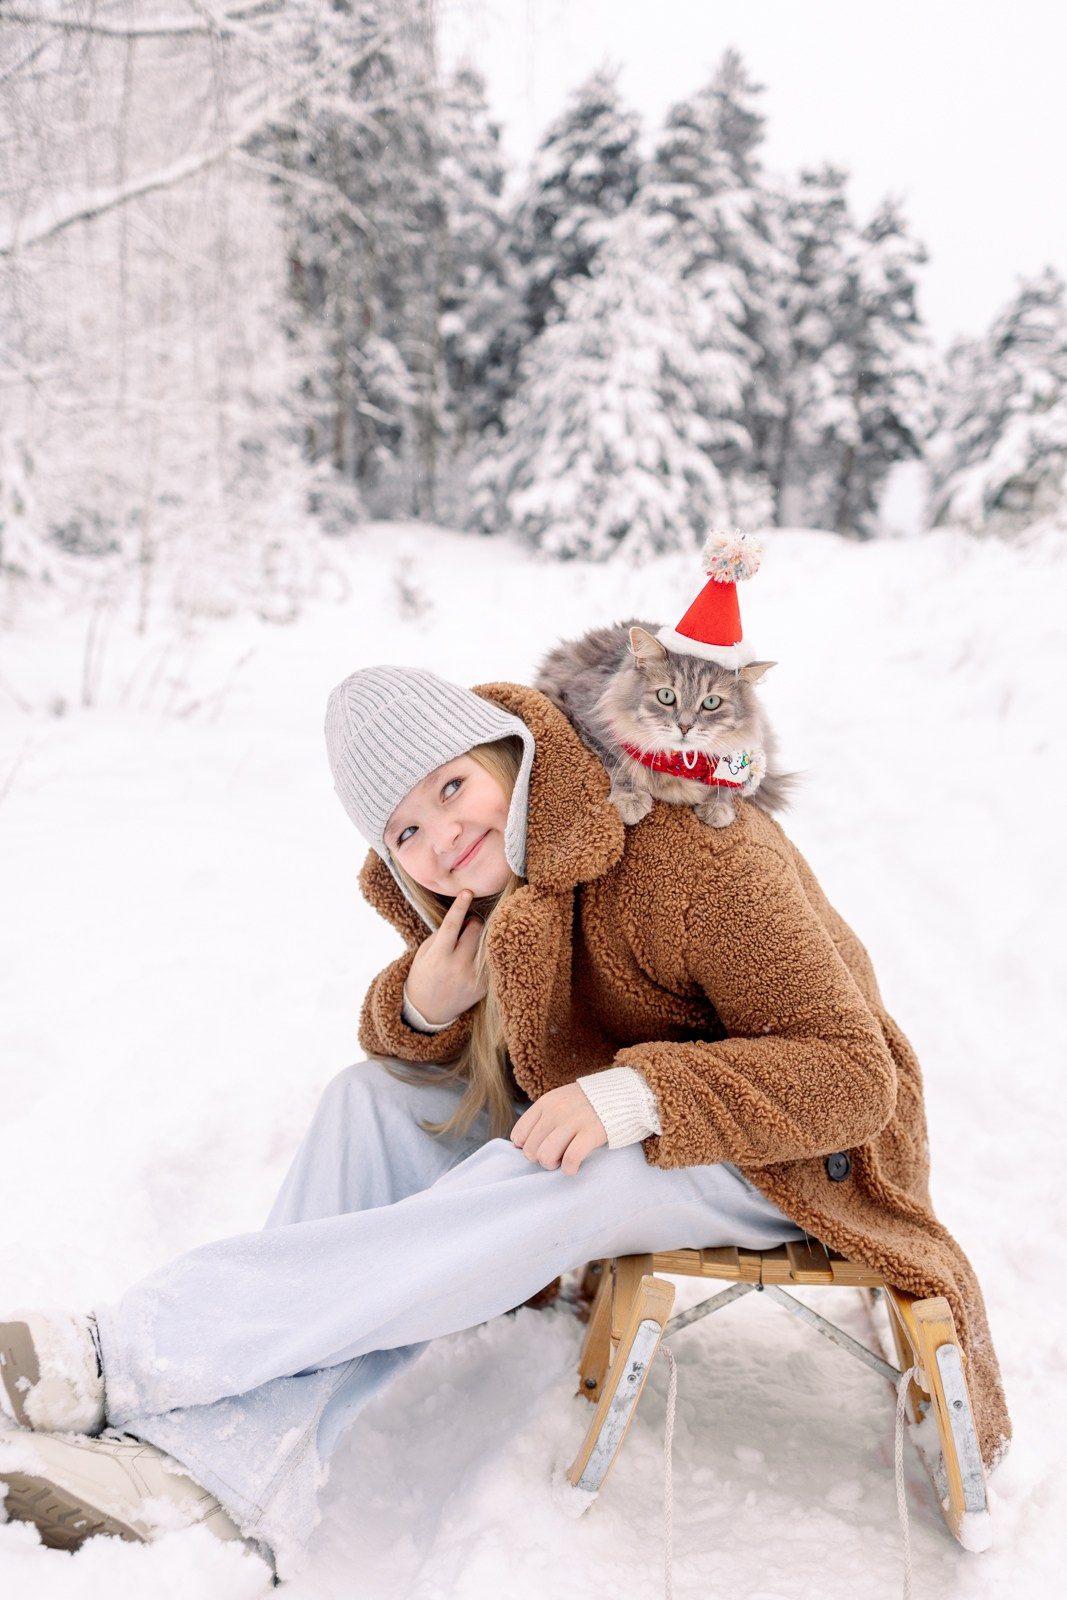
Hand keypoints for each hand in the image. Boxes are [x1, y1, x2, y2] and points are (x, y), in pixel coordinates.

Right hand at [406, 890, 487, 1023]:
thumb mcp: (424, 952)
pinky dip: (488, 953)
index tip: (467, 891)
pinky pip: (492, 960)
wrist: (428, 1010)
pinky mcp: (483, 988)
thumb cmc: (424, 975)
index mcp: (438, 956)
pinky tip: (479, 955)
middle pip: (475, 929)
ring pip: (487, 943)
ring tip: (472, 942)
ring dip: (482, 936)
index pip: (452, 925)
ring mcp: (472, 978)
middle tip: (466, 928)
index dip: (460, 906)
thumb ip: (441, 934)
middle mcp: (456, 967)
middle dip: (472, 922)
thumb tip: (464, 918)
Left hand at [511, 1083, 607, 1175]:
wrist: (621, 1093)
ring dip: (553, 1165)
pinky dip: (570, 1169)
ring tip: (564, 1161)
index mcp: (545, 1103)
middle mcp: (555, 1111)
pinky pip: (571, 1158)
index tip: (541, 1148)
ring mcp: (573, 1121)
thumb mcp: (559, 1101)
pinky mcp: (591, 1132)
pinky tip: (574, 1167)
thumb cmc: (587, 1103)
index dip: (527, 1148)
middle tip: (556, 1156)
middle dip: (541, 1159)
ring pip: (546, 1156)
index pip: (519, 1135)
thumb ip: (541, 1118)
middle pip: (531, 1150)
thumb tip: (518, 1145)